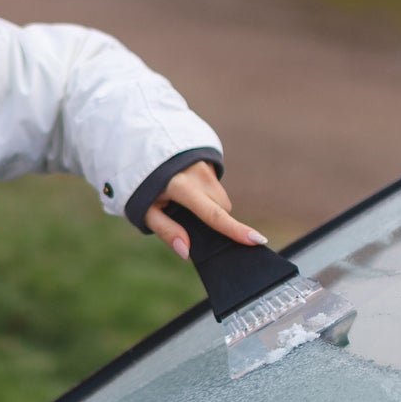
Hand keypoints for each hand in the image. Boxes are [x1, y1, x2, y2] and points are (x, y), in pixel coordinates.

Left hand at [144, 160, 265, 258]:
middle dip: (214, 221)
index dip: (235, 230)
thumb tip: (186, 251)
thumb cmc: (144, 186)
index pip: (214, 215)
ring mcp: (206, 166)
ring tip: (186, 203)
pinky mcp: (210, 163)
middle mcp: (199, 175)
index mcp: (182, 187)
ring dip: (211, 207)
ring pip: (221, 199)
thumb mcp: (145, 210)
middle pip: (222, 209)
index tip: (257, 240)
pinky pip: (217, 188)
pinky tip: (190, 191)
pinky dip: (208, 195)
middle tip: (189, 219)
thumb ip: (166, 231)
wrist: (145, 150)